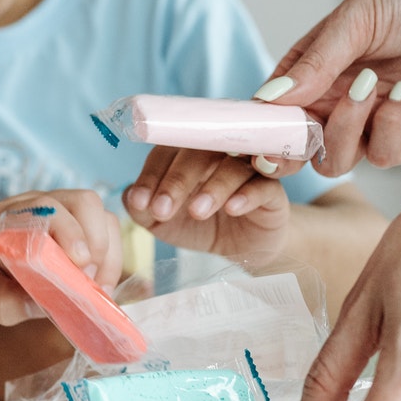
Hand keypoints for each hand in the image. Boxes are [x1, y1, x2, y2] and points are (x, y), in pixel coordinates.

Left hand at [0, 190, 123, 323]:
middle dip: (97, 244)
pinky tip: (97, 282)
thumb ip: (7, 303)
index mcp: (9, 216)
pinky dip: (110, 255)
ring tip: (98, 287)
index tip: (79, 267)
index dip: (70, 234)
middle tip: (90, 283)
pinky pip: (105, 228)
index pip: (47, 209)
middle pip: (85, 203)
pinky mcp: (74, 221)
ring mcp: (59, 208)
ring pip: (101, 214)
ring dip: (109, 252)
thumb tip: (46, 308)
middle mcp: (38, 204)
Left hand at [122, 147, 289, 263]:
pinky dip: (247, 195)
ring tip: (196, 212)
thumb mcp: (165, 224)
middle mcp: (218, 154)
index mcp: (187, 154)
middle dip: (176, 181)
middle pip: (198, 152)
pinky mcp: (272, 190)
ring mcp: (247, 169)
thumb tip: (129, 196)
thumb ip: (143, 210)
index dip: (151, 175)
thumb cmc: (201, 226)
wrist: (242, 249)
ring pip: (232, 166)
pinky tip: (232, 209)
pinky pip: (264, 185)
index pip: (166, 151)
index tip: (140, 202)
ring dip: (212, 188)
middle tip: (162, 210)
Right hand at [264, 0, 400, 175]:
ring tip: (369, 87)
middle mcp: (336, 102)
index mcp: (310, 74)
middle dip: (293, 152)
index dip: (262, 132)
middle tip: (301, 137)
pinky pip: (385, 154)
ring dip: (346, 130)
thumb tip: (269, 99)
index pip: (272, 114)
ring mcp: (372, 121)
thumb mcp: (355, 19)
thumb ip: (314, 63)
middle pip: (300, 149)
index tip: (257, 139)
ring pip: (338, 160)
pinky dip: (387, 129)